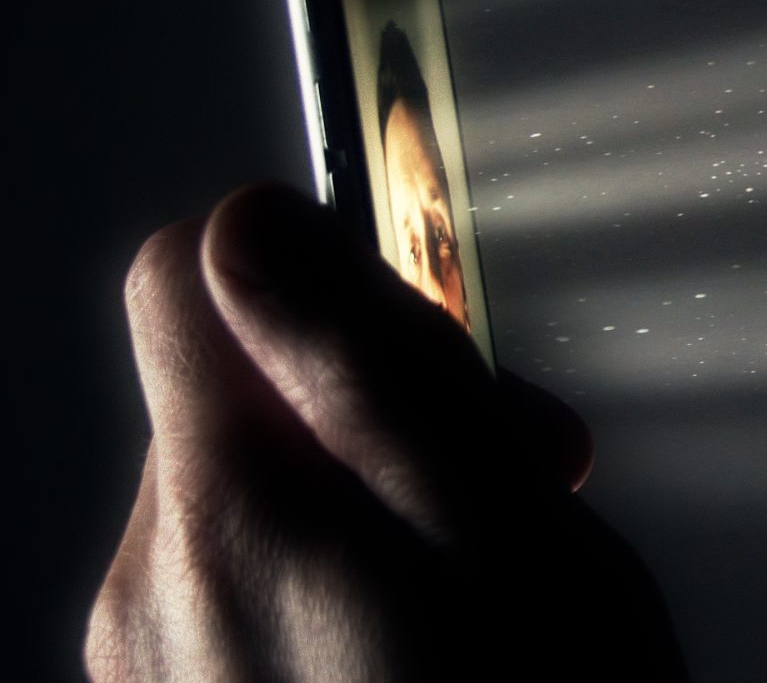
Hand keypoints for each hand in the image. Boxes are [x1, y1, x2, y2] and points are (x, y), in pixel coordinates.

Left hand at [86, 184, 687, 680]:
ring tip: (483, 582)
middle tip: (516, 485)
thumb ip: (368, 371)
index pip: (192, 267)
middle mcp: (150, 582)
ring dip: (369, 495)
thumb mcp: (506, 535)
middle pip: (234, 382)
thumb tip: (252, 227)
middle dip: (380, 404)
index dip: (332, 275)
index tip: (431, 351)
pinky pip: (241, 581)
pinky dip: (337, 579)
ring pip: (248, 484)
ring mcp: (150, 661)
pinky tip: (429, 643)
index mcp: (231, 510)